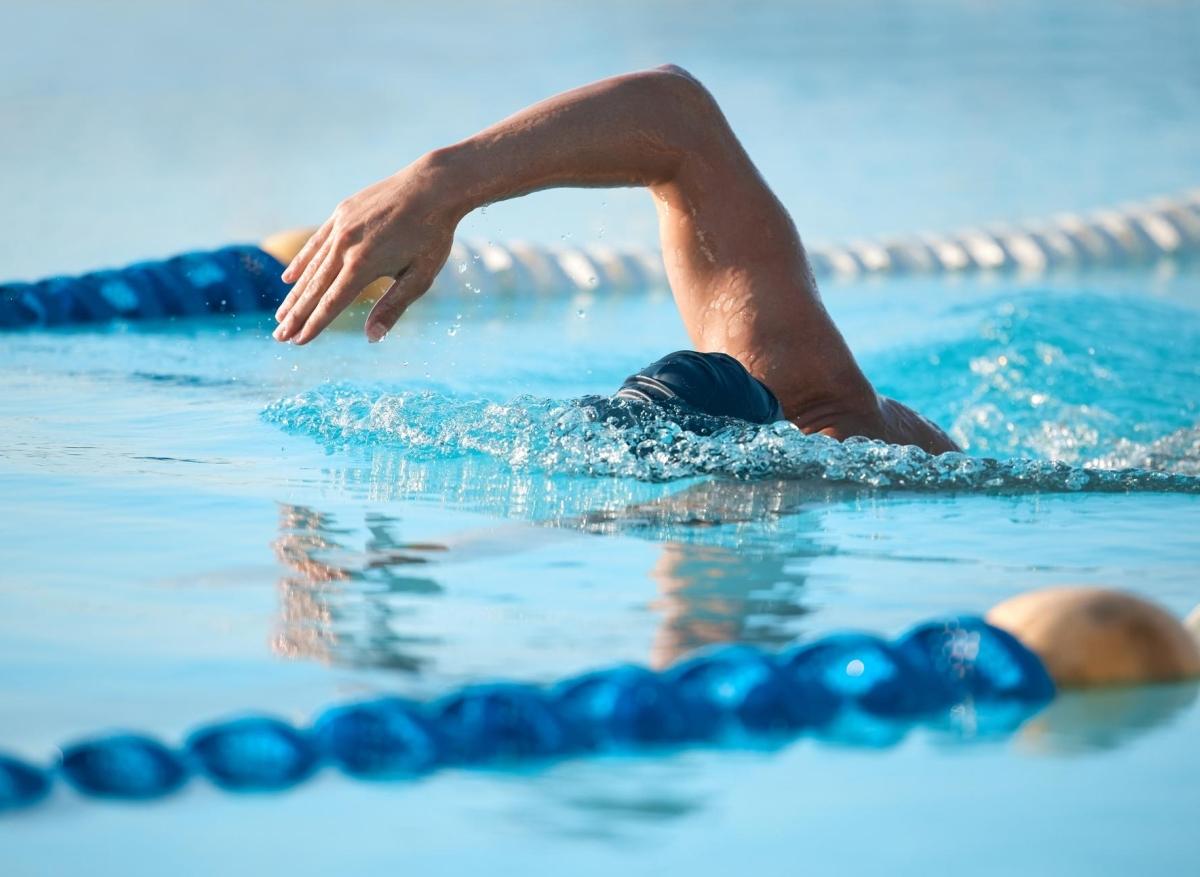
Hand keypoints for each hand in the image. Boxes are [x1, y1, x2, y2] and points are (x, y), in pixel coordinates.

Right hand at [273, 158, 456, 343]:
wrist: (433, 186)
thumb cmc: (432, 236)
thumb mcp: (420, 277)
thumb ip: (393, 307)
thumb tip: (371, 338)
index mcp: (363, 265)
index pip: (331, 303)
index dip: (314, 324)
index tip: (297, 342)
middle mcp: (345, 246)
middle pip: (314, 288)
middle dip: (296, 315)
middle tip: (279, 336)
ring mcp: (341, 227)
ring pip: (311, 267)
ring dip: (295, 294)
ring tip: (282, 316)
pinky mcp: (342, 213)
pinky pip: (316, 243)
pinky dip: (302, 262)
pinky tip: (289, 279)